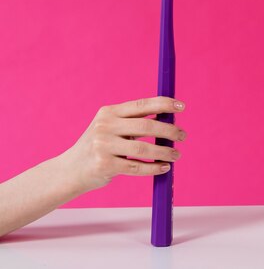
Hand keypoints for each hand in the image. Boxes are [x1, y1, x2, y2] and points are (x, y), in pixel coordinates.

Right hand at [59, 96, 186, 194]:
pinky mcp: (104, 165)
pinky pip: (137, 167)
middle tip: (183, 136)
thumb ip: (134, 123)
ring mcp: (103, 146)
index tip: (182, 106)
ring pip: (144, 150)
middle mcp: (105, 126)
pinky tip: (164, 167)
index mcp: (109, 112)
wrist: (69, 171)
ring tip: (177, 155)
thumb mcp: (110, 127)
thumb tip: (168, 122)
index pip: (142, 105)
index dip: (164, 104)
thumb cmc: (98, 147)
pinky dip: (154, 168)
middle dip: (170, 131)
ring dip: (165, 152)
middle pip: (147, 126)